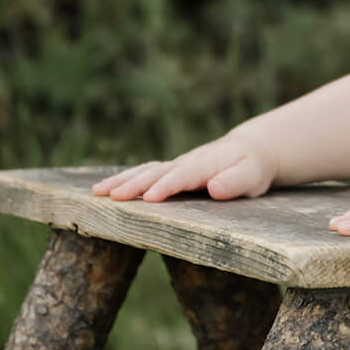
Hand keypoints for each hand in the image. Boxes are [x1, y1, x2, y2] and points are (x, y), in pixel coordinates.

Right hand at [93, 132, 273, 204]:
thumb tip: (214, 188)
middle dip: (134, 184)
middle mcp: (185, 163)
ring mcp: (175, 166)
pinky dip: (123, 179)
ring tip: (96, 192)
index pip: (184, 176)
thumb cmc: (251, 168)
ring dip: (121, 180)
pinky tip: (104, 190)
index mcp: (205, 164)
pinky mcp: (169, 171)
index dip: (167, 186)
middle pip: (156, 172)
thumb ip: (235, 182)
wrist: (248, 151)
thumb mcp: (252, 176)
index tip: (150, 198)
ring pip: (144, 170)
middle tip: (111, 196)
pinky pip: (143, 173)